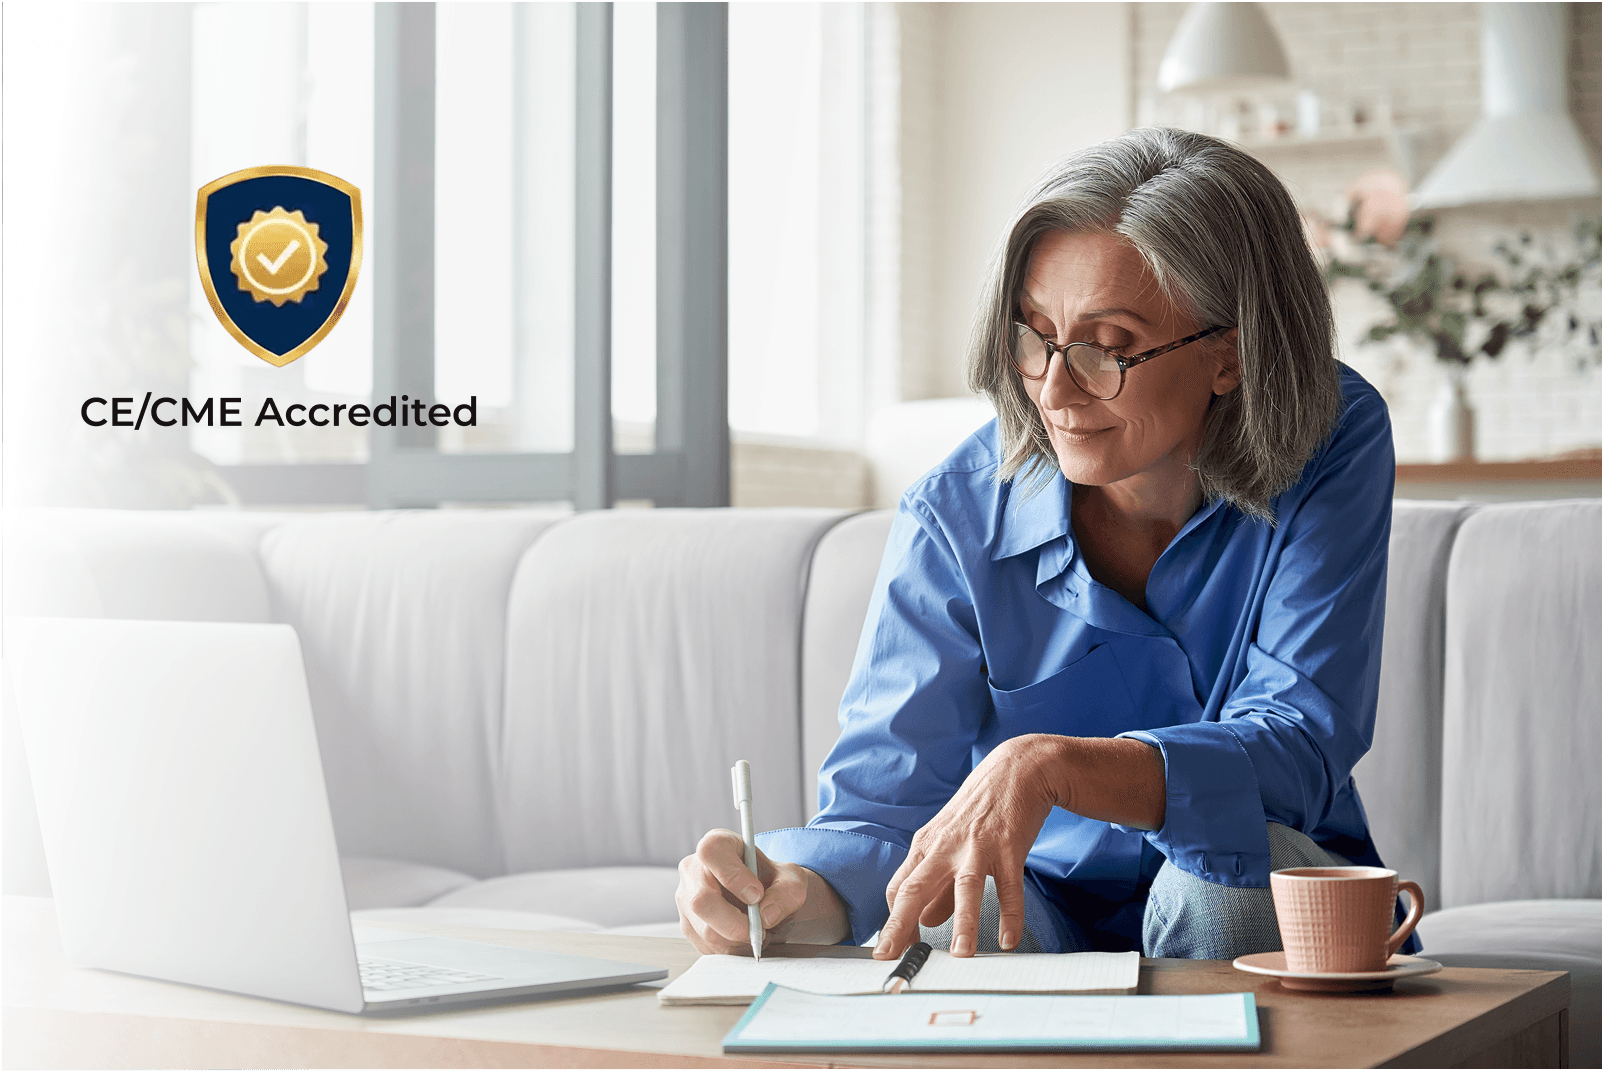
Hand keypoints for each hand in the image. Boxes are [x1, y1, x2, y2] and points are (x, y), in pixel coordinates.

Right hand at [676, 829, 848, 953]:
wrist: (767, 900)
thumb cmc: (774, 882)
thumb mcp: (792, 881)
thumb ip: (786, 893)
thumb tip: (766, 914)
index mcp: (718, 844)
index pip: (712, 852)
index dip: (733, 875)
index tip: (757, 894)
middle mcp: (694, 870)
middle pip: (701, 901)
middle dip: (736, 923)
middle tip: (761, 928)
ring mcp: (686, 899)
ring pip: (705, 930)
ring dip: (739, 940)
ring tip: (759, 932)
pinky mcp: (688, 926)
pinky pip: (707, 946)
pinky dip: (733, 949)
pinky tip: (746, 938)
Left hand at [876, 735, 1058, 959]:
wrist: (1017, 769)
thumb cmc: (980, 810)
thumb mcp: (950, 843)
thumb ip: (937, 886)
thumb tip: (923, 921)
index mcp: (926, 846)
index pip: (898, 888)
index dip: (894, 920)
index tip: (893, 950)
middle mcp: (946, 847)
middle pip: (915, 887)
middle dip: (900, 925)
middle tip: (890, 957)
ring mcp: (977, 846)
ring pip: (965, 887)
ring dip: (963, 923)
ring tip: (961, 956)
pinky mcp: (1009, 847)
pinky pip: (1010, 886)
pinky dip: (1010, 915)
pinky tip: (1008, 940)